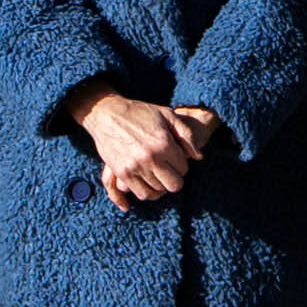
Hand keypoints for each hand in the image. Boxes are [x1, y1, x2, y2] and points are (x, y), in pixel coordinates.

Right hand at [70, 88, 200, 211]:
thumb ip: (187, 135)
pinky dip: (147, 192)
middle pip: (174, 185)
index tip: (174, 159)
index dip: (181, 165)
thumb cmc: (140, 113)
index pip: (183, 169)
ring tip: (158, 175)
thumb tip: (199, 157)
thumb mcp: (167, 115)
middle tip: (168, 170)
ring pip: (158, 191)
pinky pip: (141, 193)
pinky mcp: (122, 173)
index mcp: (164, 144)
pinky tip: (148, 183)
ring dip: (160, 185)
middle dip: (174, 179)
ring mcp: (135, 167)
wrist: (107, 114)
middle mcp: (151, 158)